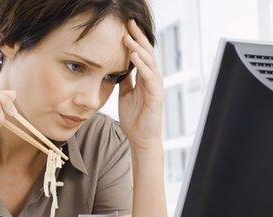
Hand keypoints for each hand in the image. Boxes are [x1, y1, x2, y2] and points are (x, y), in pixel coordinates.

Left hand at [118, 19, 163, 149]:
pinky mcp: (156, 96)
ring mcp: (155, 87)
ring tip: (127, 37)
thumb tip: (117, 67)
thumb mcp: (125, 94)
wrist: (141, 138)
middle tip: (129, 23)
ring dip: (138, 48)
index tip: (125, 27)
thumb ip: (125, 80)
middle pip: (147, 53)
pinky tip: (133, 56)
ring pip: (149, 62)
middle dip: (138, 37)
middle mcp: (153, 79)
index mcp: (145, 78)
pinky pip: (149, 77)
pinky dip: (141, 65)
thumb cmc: (134, 117)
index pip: (141, 54)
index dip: (134, 40)